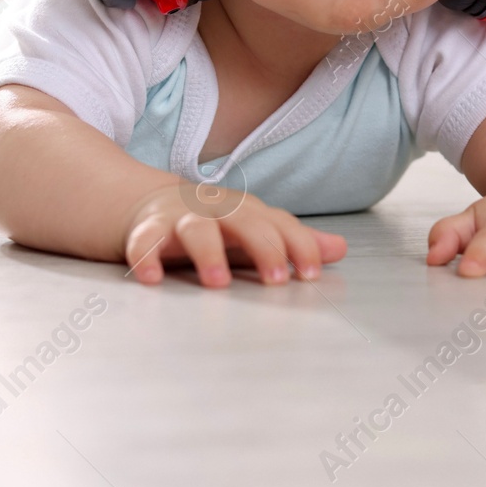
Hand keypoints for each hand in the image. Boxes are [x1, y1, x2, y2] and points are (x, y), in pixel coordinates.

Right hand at [122, 182, 346, 287]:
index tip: (312, 276)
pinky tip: (152, 278)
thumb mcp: (253, 232)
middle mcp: (218, 210)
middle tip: (277, 282)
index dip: (299, 246)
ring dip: (209, 254)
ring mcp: (181, 218)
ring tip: (218, 283)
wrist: (147, 203)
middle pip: (246, 221)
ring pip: (197, 229)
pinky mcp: (147, 229)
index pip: (280, 224)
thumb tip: (340, 249)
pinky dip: (147, 257)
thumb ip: (293, 243)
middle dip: (263, 248)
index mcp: (248, 212)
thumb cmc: (213, 225)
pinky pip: (145, 242)